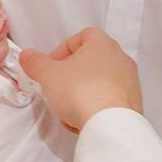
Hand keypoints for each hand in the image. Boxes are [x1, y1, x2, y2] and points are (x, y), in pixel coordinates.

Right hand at [20, 29, 142, 131]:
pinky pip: (109, 100)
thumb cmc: (84, 92)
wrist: (110, 124)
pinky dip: (95, 107)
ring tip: (69, 107)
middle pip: (90, 60)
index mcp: (102, 43)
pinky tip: (83, 119)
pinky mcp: (132, 102)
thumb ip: (35, 63)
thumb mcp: (48, 75)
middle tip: (58, 85)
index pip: (79, 37)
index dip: (61, 50)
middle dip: (71, 74)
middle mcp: (120, 59)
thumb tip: (28, 57)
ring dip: (82, 92)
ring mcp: (129, 81)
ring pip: (100, 82)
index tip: (50, 65)